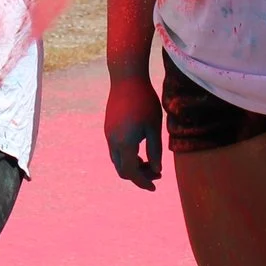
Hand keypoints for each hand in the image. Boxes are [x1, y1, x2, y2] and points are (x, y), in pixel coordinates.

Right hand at [104, 73, 163, 190]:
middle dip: (138, 176)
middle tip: (156, 173)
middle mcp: (113, 142)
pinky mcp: (108, 128)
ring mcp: (108, 134)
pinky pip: (115, 150)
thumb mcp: (154, 128)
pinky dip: (127, 156)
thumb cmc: (144, 101)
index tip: (155, 187)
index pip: (132, 173)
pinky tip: (140, 148)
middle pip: (122, 170)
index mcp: (125, 144)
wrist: (126, 79)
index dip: (143, 182)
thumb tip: (157, 170)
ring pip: (118, 160)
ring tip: (149, 161)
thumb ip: (155, 151)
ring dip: (132, 166)